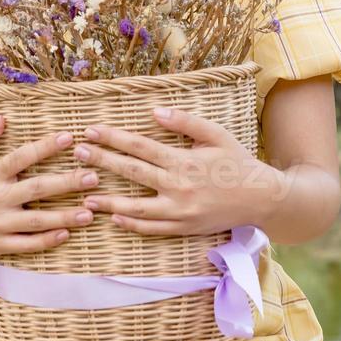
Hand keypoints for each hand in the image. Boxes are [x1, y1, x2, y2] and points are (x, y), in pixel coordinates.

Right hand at [0, 114, 101, 259]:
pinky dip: (46, 240)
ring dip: (64, 216)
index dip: (45, 147)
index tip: (69, 137)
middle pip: (36, 190)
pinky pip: (27, 244)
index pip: (20, 158)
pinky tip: (67, 234)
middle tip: (93, 177)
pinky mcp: (0, 245)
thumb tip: (1, 118)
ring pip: (36, 221)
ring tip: (90, 212)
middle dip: (66, 183)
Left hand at [71, 106, 284, 236]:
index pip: (140, 146)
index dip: (113, 138)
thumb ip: (185, 121)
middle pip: (132, 172)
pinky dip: (132, 224)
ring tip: (84, 194)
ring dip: (108, 200)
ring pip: (136, 207)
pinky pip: (152, 229)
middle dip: (102, 161)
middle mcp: (178, 187)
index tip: (91, 130)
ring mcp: (179, 211)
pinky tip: (113, 218)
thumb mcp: (216, 135)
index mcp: (183, 161)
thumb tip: (154, 111)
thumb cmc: (237, 162)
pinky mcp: (184, 228)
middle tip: (77, 153)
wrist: (262, 198)